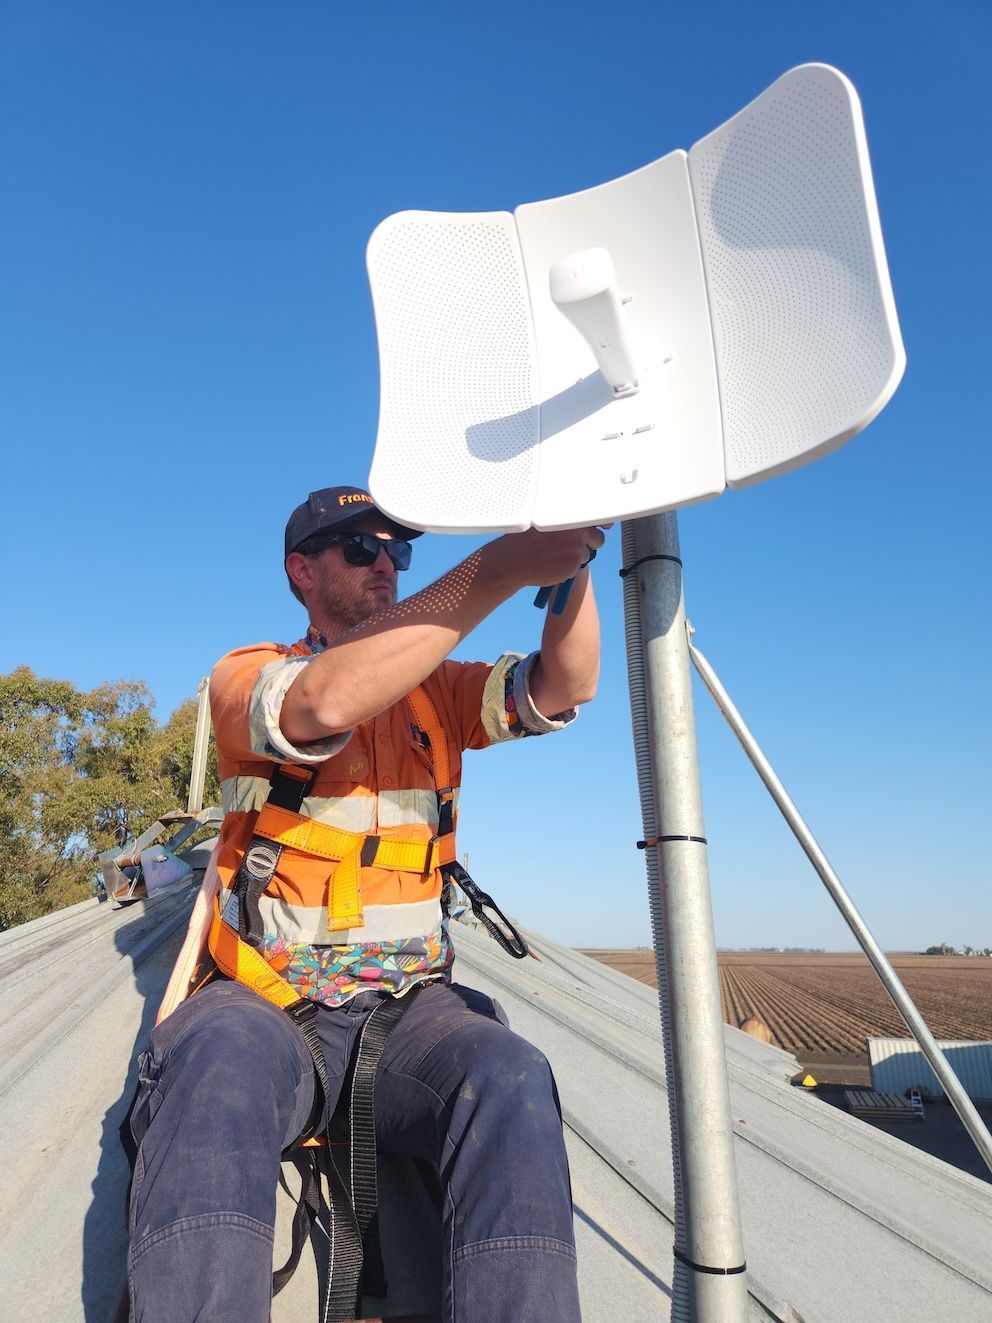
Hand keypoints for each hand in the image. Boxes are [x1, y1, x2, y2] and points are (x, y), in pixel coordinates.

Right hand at [490, 525, 607, 590]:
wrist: (514, 560)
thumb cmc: (526, 540)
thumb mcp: (546, 521)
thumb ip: (566, 520)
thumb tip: (584, 524)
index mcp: (570, 516)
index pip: (599, 517)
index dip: (603, 523)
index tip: (605, 527)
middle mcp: (577, 530)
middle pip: (598, 538)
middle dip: (589, 543)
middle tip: (572, 546)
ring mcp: (577, 548)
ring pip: (586, 554)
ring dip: (575, 556)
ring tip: (555, 555)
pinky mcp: (574, 564)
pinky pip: (577, 567)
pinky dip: (568, 567)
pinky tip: (552, 563)